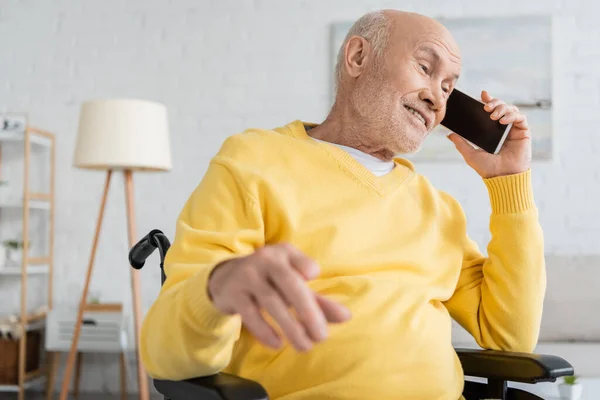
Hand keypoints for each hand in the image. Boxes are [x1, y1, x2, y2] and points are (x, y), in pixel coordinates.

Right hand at [207, 243, 350, 351]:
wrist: (224, 278)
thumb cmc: (269, 280)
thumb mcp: (292, 282)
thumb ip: (318, 300)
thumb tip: (346, 317)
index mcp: (284, 254)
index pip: (302, 263)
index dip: (308, 269)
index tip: (313, 279)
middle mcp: (265, 260)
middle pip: (290, 284)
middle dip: (308, 312)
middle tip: (322, 337)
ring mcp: (247, 276)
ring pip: (272, 302)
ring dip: (290, 327)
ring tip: (305, 346)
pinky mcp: (233, 293)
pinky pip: (250, 314)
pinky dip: (265, 331)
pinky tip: (277, 344)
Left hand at [447, 90, 531, 178]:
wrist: (502, 178)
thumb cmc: (488, 169)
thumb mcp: (470, 154)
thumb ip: (461, 143)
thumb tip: (450, 134)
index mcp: (491, 132)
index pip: (490, 112)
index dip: (488, 101)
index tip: (483, 94)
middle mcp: (503, 129)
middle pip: (501, 107)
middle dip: (494, 103)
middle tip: (486, 107)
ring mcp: (513, 130)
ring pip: (511, 109)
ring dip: (502, 108)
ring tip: (493, 115)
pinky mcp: (523, 132)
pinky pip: (520, 117)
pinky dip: (512, 115)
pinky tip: (503, 120)